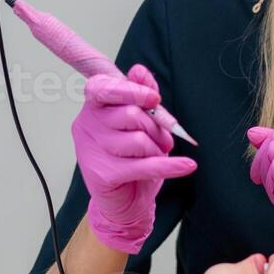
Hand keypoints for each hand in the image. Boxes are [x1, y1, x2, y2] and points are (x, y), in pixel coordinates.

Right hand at [72, 64, 195, 253]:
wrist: (122, 203)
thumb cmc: (129, 159)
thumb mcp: (139, 123)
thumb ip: (141, 95)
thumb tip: (139, 70)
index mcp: (93, 107)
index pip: (103, 87)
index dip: (131, 90)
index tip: (154, 99)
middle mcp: (87, 125)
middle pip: (131, 114)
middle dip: (155, 127)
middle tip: (162, 140)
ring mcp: (92, 151)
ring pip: (139, 140)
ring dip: (158, 149)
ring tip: (157, 155)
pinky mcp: (104, 175)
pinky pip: (145, 165)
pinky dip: (170, 166)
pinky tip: (186, 166)